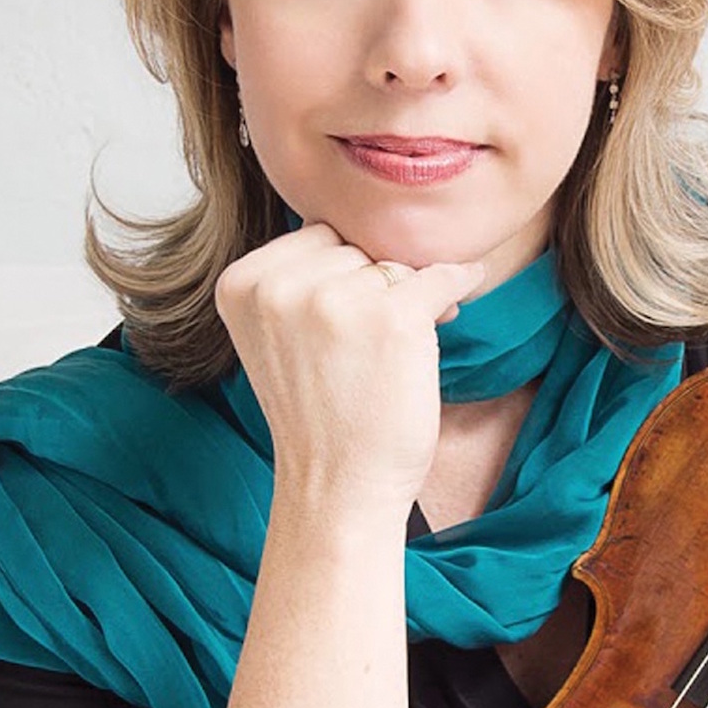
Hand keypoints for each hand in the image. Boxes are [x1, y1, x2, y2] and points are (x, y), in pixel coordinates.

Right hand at [214, 222, 484, 510]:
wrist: (337, 488)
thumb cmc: (318, 415)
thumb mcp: (280, 334)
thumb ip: (301, 277)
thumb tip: (375, 219)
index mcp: (242, 283)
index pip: (316, 238)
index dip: (344, 273)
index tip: (353, 315)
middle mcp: (282, 285)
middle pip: (355, 247)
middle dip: (377, 282)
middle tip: (380, 336)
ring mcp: (337, 299)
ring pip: (394, 264)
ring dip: (412, 294)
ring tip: (401, 345)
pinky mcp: (394, 318)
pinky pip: (441, 276)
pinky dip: (458, 282)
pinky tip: (464, 286)